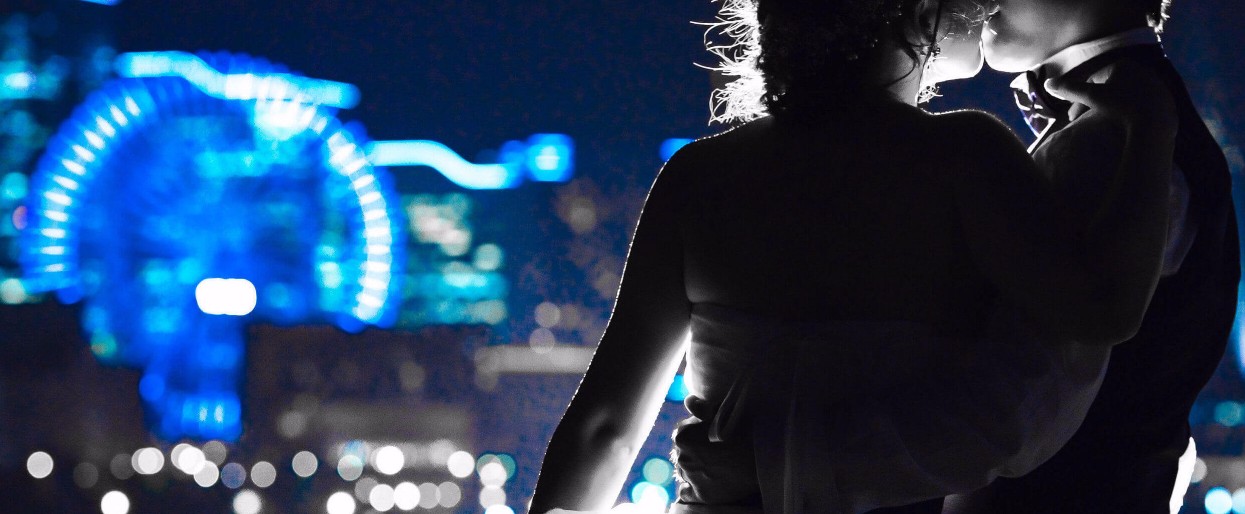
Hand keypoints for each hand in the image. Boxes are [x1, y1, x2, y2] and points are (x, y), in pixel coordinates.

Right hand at [1044, 59, 1177, 136]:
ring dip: (1113, 108)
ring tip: (1104, 125)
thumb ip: (1070, 89)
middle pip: (1110, 87)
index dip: (1080, 99)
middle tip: (1087, 121)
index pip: (1094, 80)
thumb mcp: (1091, 97)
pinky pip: (1142, 106)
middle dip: (1096, 104)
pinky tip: (1126, 126)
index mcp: (1123, 65)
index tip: (1074, 117)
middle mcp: (1141, 70)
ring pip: (1126, 96)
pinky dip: (1131, 114)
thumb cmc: (1121, 105)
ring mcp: (1155, 85)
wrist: (1155, 123)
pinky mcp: (1166, 100)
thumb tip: (1047, 83)